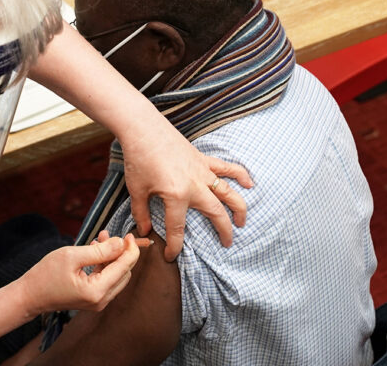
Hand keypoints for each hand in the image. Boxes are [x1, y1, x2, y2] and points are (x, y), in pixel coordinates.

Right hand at [14, 233, 143, 313]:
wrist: (29, 296)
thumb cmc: (46, 275)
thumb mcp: (72, 256)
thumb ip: (100, 250)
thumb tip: (121, 243)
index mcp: (96, 291)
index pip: (125, 267)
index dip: (130, 249)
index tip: (129, 234)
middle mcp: (101, 300)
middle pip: (124, 272)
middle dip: (120, 252)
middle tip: (106, 234)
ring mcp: (98, 303)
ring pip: (117, 276)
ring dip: (112, 257)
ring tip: (99, 239)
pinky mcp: (93, 301)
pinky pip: (107, 281)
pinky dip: (104, 265)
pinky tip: (95, 252)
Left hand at [119, 126, 252, 261]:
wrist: (143, 129)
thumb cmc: (138, 159)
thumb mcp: (136, 190)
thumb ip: (141, 212)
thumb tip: (144, 230)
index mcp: (176, 196)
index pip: (177, 229)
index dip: (174, 246)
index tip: (171, 257)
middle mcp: (194, 186)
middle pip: (215, 213)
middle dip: (223, 231)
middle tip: (227, 244)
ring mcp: (202, 171)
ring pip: (228, 192)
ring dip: (238, 208)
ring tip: (242, 222)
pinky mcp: (203, 159)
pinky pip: (227, 168)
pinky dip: (240, 175)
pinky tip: (250, 185)